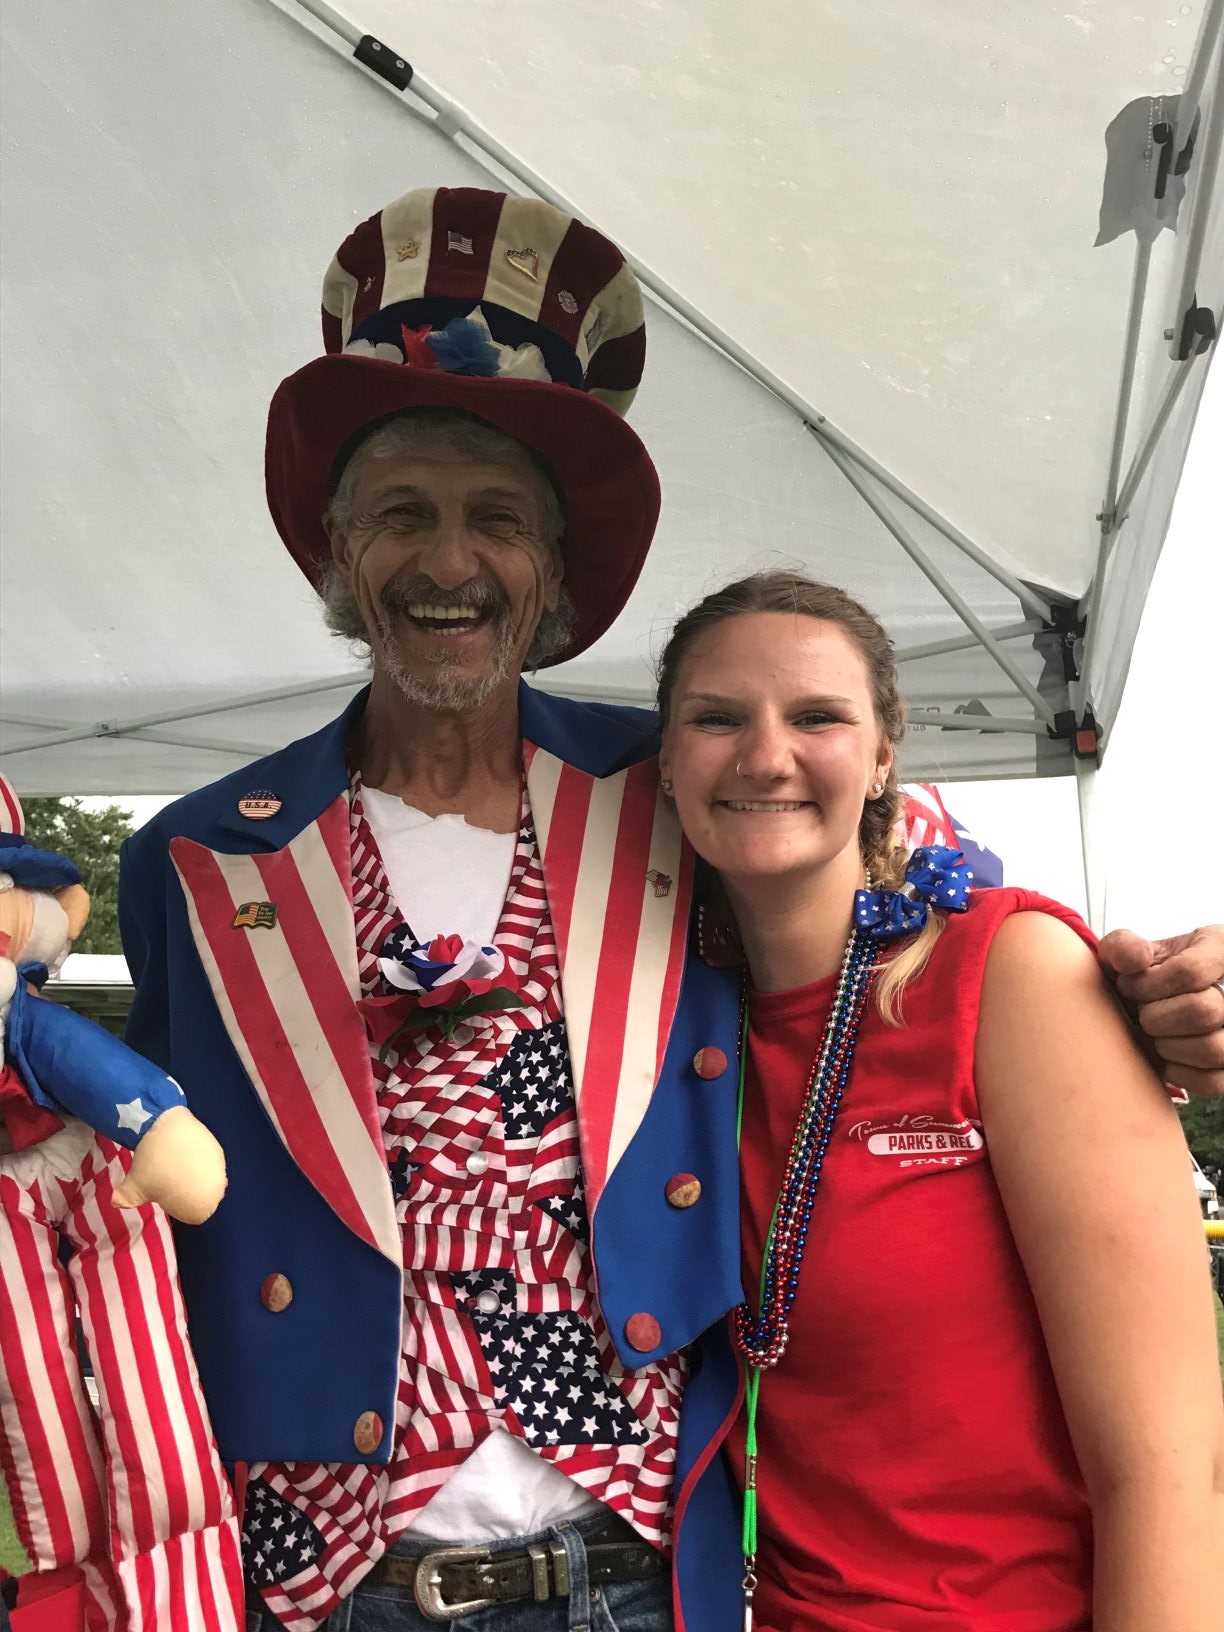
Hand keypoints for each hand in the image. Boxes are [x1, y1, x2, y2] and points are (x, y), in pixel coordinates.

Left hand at [1098, 926, 1223, 1096]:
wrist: (1155, 1001)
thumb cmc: (1144, 974)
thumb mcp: (1129, 953)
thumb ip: (1123, 948)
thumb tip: (1136, 958)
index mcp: (1218, 947)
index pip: (1191, 971)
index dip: (1149, 985)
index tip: (1129, 988)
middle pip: (1203, 1012)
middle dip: (1157, 1018)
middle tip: (1142, 1015)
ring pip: (1213, 1048)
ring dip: (1168, 1045)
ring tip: (1154, 1034)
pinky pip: (1213, 1080)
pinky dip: (1180, 1072)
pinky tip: (1165, 1055)